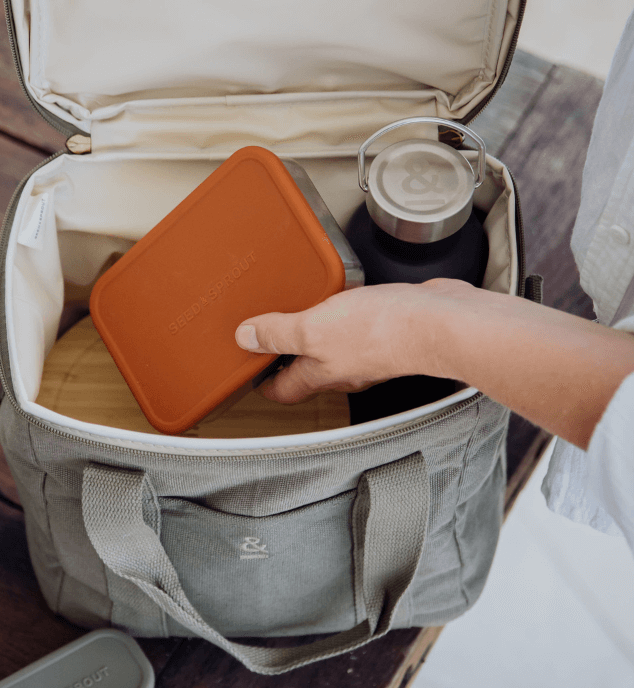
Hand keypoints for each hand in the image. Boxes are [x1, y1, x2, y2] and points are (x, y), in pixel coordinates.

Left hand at [233, 281, 459, 403]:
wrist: (441, 322)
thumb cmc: (383, 332)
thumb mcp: (314, 329)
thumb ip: (279, 333)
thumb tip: (246, 338)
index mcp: (323, 375)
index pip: (286, 390)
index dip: (264, 385)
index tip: (249, 376)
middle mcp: (346, 369)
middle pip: (309, 371)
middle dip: (287, 359)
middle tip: (270, 342)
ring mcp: (369, 352)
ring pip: (334, 349)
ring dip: (315, 336)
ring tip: (301, 314)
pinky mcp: (388, 330)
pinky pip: (357, 327)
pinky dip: (344, 316)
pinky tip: (343, 297)